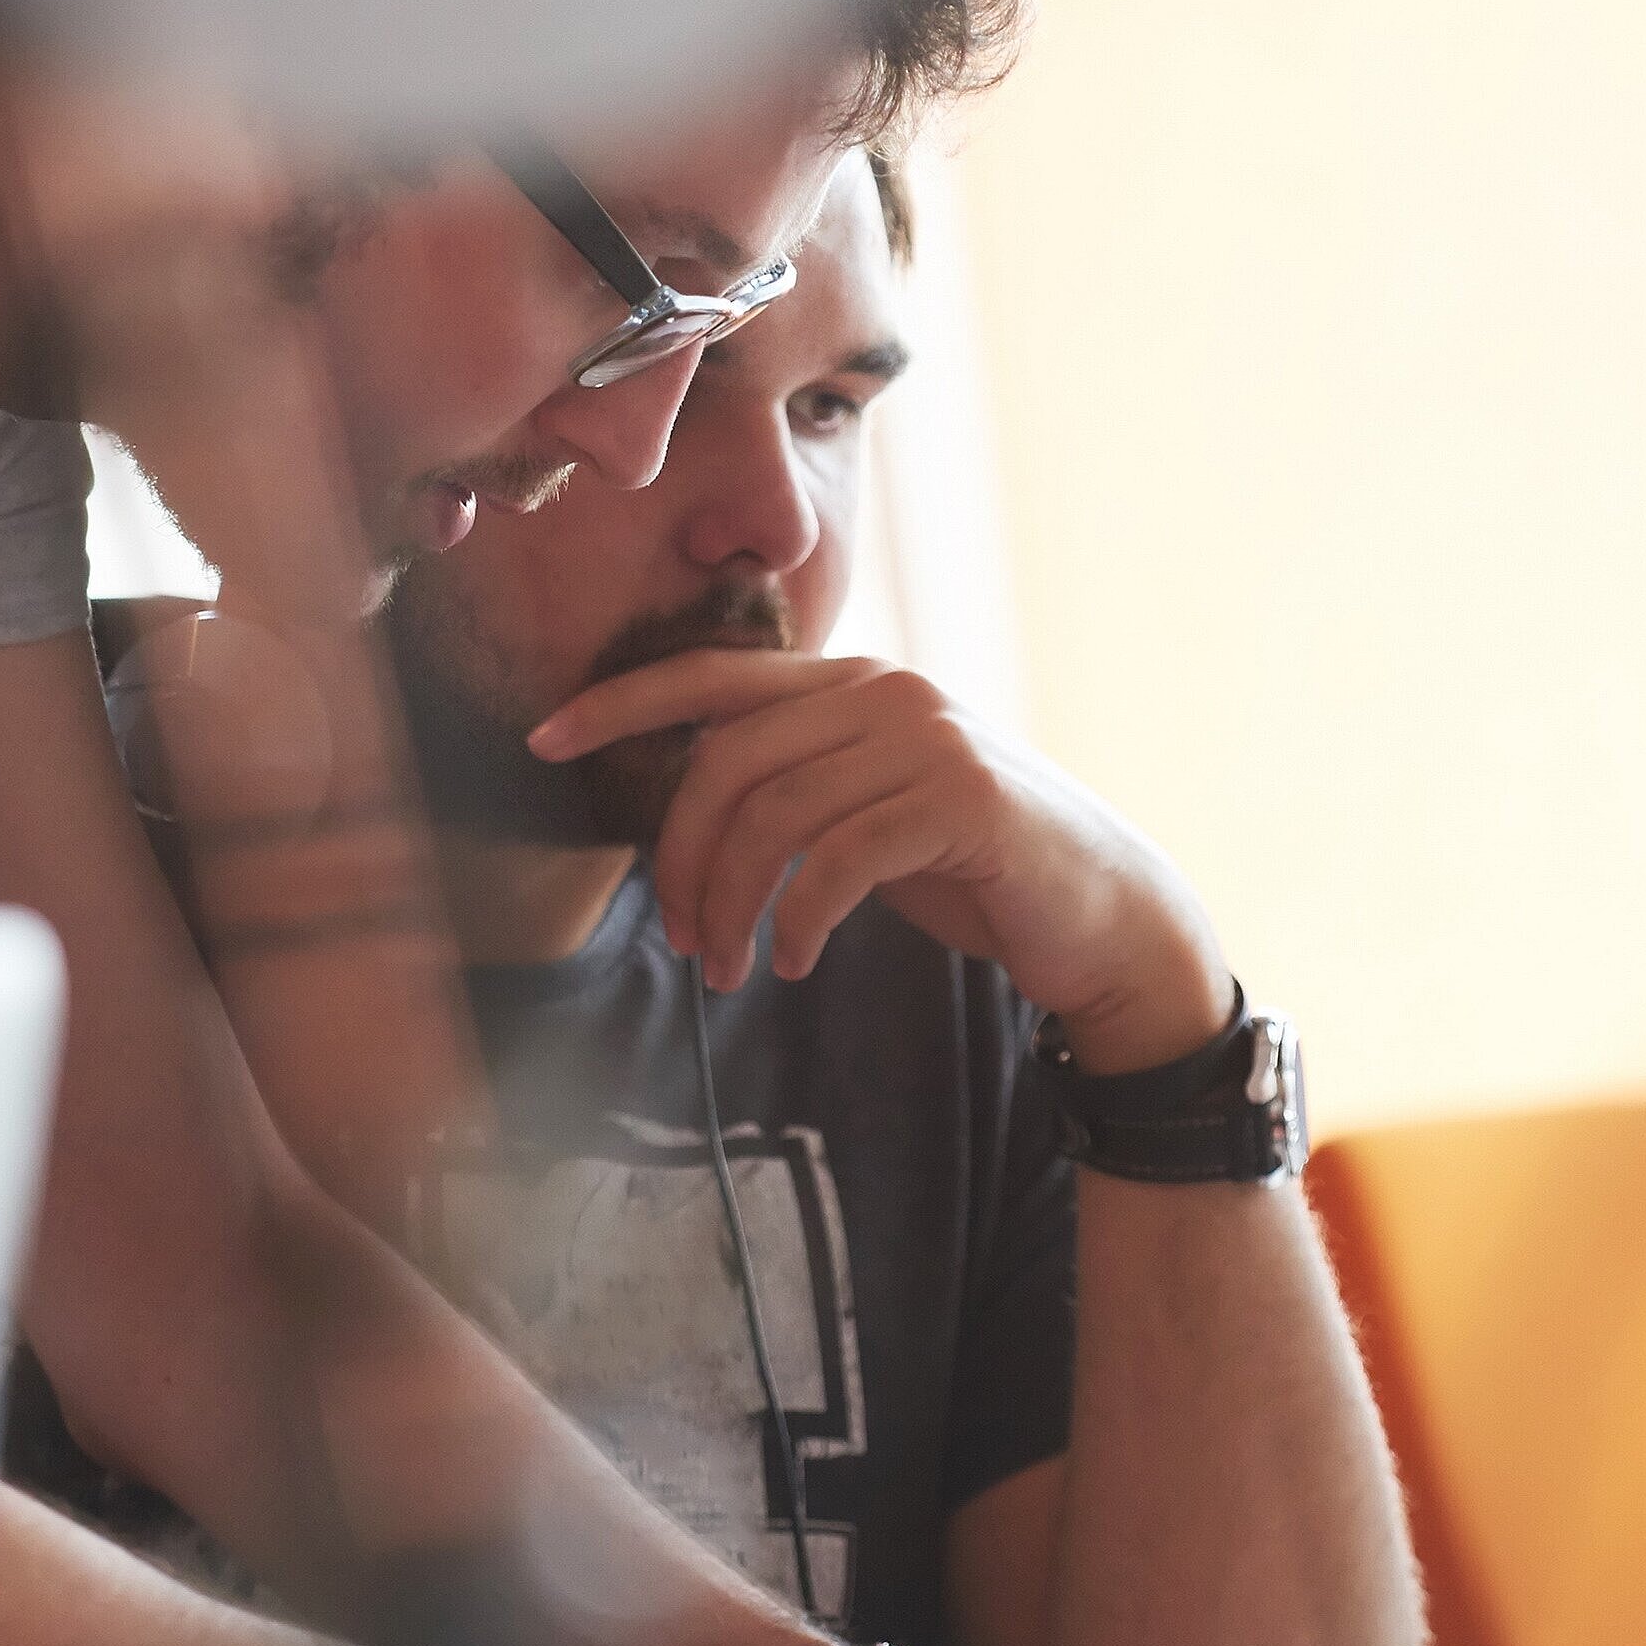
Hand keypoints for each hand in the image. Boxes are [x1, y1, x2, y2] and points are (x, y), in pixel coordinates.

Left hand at [527, 651, 1230, 1070]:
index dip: (621, 702)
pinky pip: (837, 858)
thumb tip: (690, 828)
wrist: (1102, 916)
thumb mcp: (870, 814)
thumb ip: (797, 792)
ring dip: (734, 904)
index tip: (542, 737)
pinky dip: (800, 918)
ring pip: (774, 814)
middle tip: (684, 941)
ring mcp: (927, 739)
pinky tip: (796, 963)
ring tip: (733, 969)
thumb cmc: (972, 872)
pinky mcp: (961, 800)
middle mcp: (884, 692)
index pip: (711, 676)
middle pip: (726, 759)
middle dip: (683, 857)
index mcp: (851, 685)